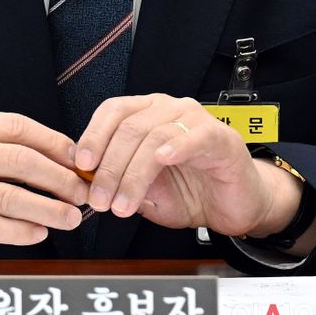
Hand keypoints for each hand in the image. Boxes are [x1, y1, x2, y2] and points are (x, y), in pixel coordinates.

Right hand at [0, 112, 88, 263]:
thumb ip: (0, 145)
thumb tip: (63, 156)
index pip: (17, 127)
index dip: (54, 142)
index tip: (78, 159)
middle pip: (19, 160)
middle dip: (58, 176)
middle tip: (82, 191)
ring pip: (9, 197)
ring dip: (47, 208)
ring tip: (72, 217)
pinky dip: (21, 231)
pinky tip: (40, 233)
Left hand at [75, 94, 302, 237]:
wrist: (234, 205)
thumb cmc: (191, 192)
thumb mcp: (146, 191)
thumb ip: (120, 182)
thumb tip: (88, 183)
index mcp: (148, 114)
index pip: (114, 111)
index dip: (94, 135)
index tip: (81, 166)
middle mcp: (169, 109)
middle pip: (130, 127)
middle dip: (109, 167)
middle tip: (101, 199)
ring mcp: (195, 119)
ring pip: (154, 136)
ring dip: (134, 173)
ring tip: (124, 203)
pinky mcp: (220, 136)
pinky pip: (194, 136)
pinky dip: (176, 146)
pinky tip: (163, 160)